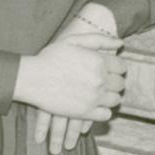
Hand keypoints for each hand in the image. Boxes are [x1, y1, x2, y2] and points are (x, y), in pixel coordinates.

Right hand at [14, 34, 125, 152]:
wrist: (32, 78)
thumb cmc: (51, 57)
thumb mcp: (75, 40)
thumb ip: (100, 40)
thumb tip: (120, 43)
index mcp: (100, 61)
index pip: (122, 67)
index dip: (117, 68)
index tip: (111, 70)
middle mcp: (100, 80)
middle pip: (120, 84)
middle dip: (115, 83)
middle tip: (106, 82)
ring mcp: (93, 97)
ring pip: (115, 100)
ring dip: (111, 97)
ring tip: (102, 94)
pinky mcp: (84, 112)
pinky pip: (105, 115)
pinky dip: (104, 111)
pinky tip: (96, 107)